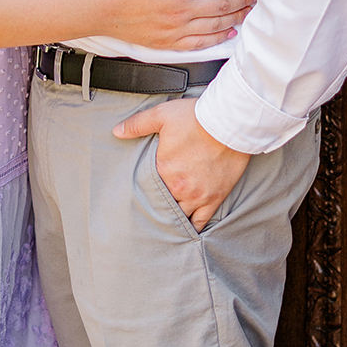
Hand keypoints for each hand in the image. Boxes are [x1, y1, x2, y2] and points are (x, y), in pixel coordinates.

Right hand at [96, 0, 261, 52]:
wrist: (99, 8)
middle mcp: (180, 10)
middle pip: (222, 6)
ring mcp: (175, 29)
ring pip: (215, 24)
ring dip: (237, 17)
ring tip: (252, 11)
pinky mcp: (168, 43)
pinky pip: (200, 43)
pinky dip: (218, 37)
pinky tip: (229, 31)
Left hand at [113, 96, 250, 230]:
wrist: (229, 123)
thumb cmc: (196, 117)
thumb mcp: (162, 115)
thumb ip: (138, 124)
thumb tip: (116, 131)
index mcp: (163, 169)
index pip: (147, 187)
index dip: (144, 190)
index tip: (142, 192)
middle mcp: (178, 187)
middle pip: (162, 204)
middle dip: (157, 206)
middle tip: (152, 211)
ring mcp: (197, 195)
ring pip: (180, 215)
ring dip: (173, 217)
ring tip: (167, 221)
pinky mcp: (214, 198)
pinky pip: (201, 221)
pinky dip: (193, 227)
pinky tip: (187, 231)